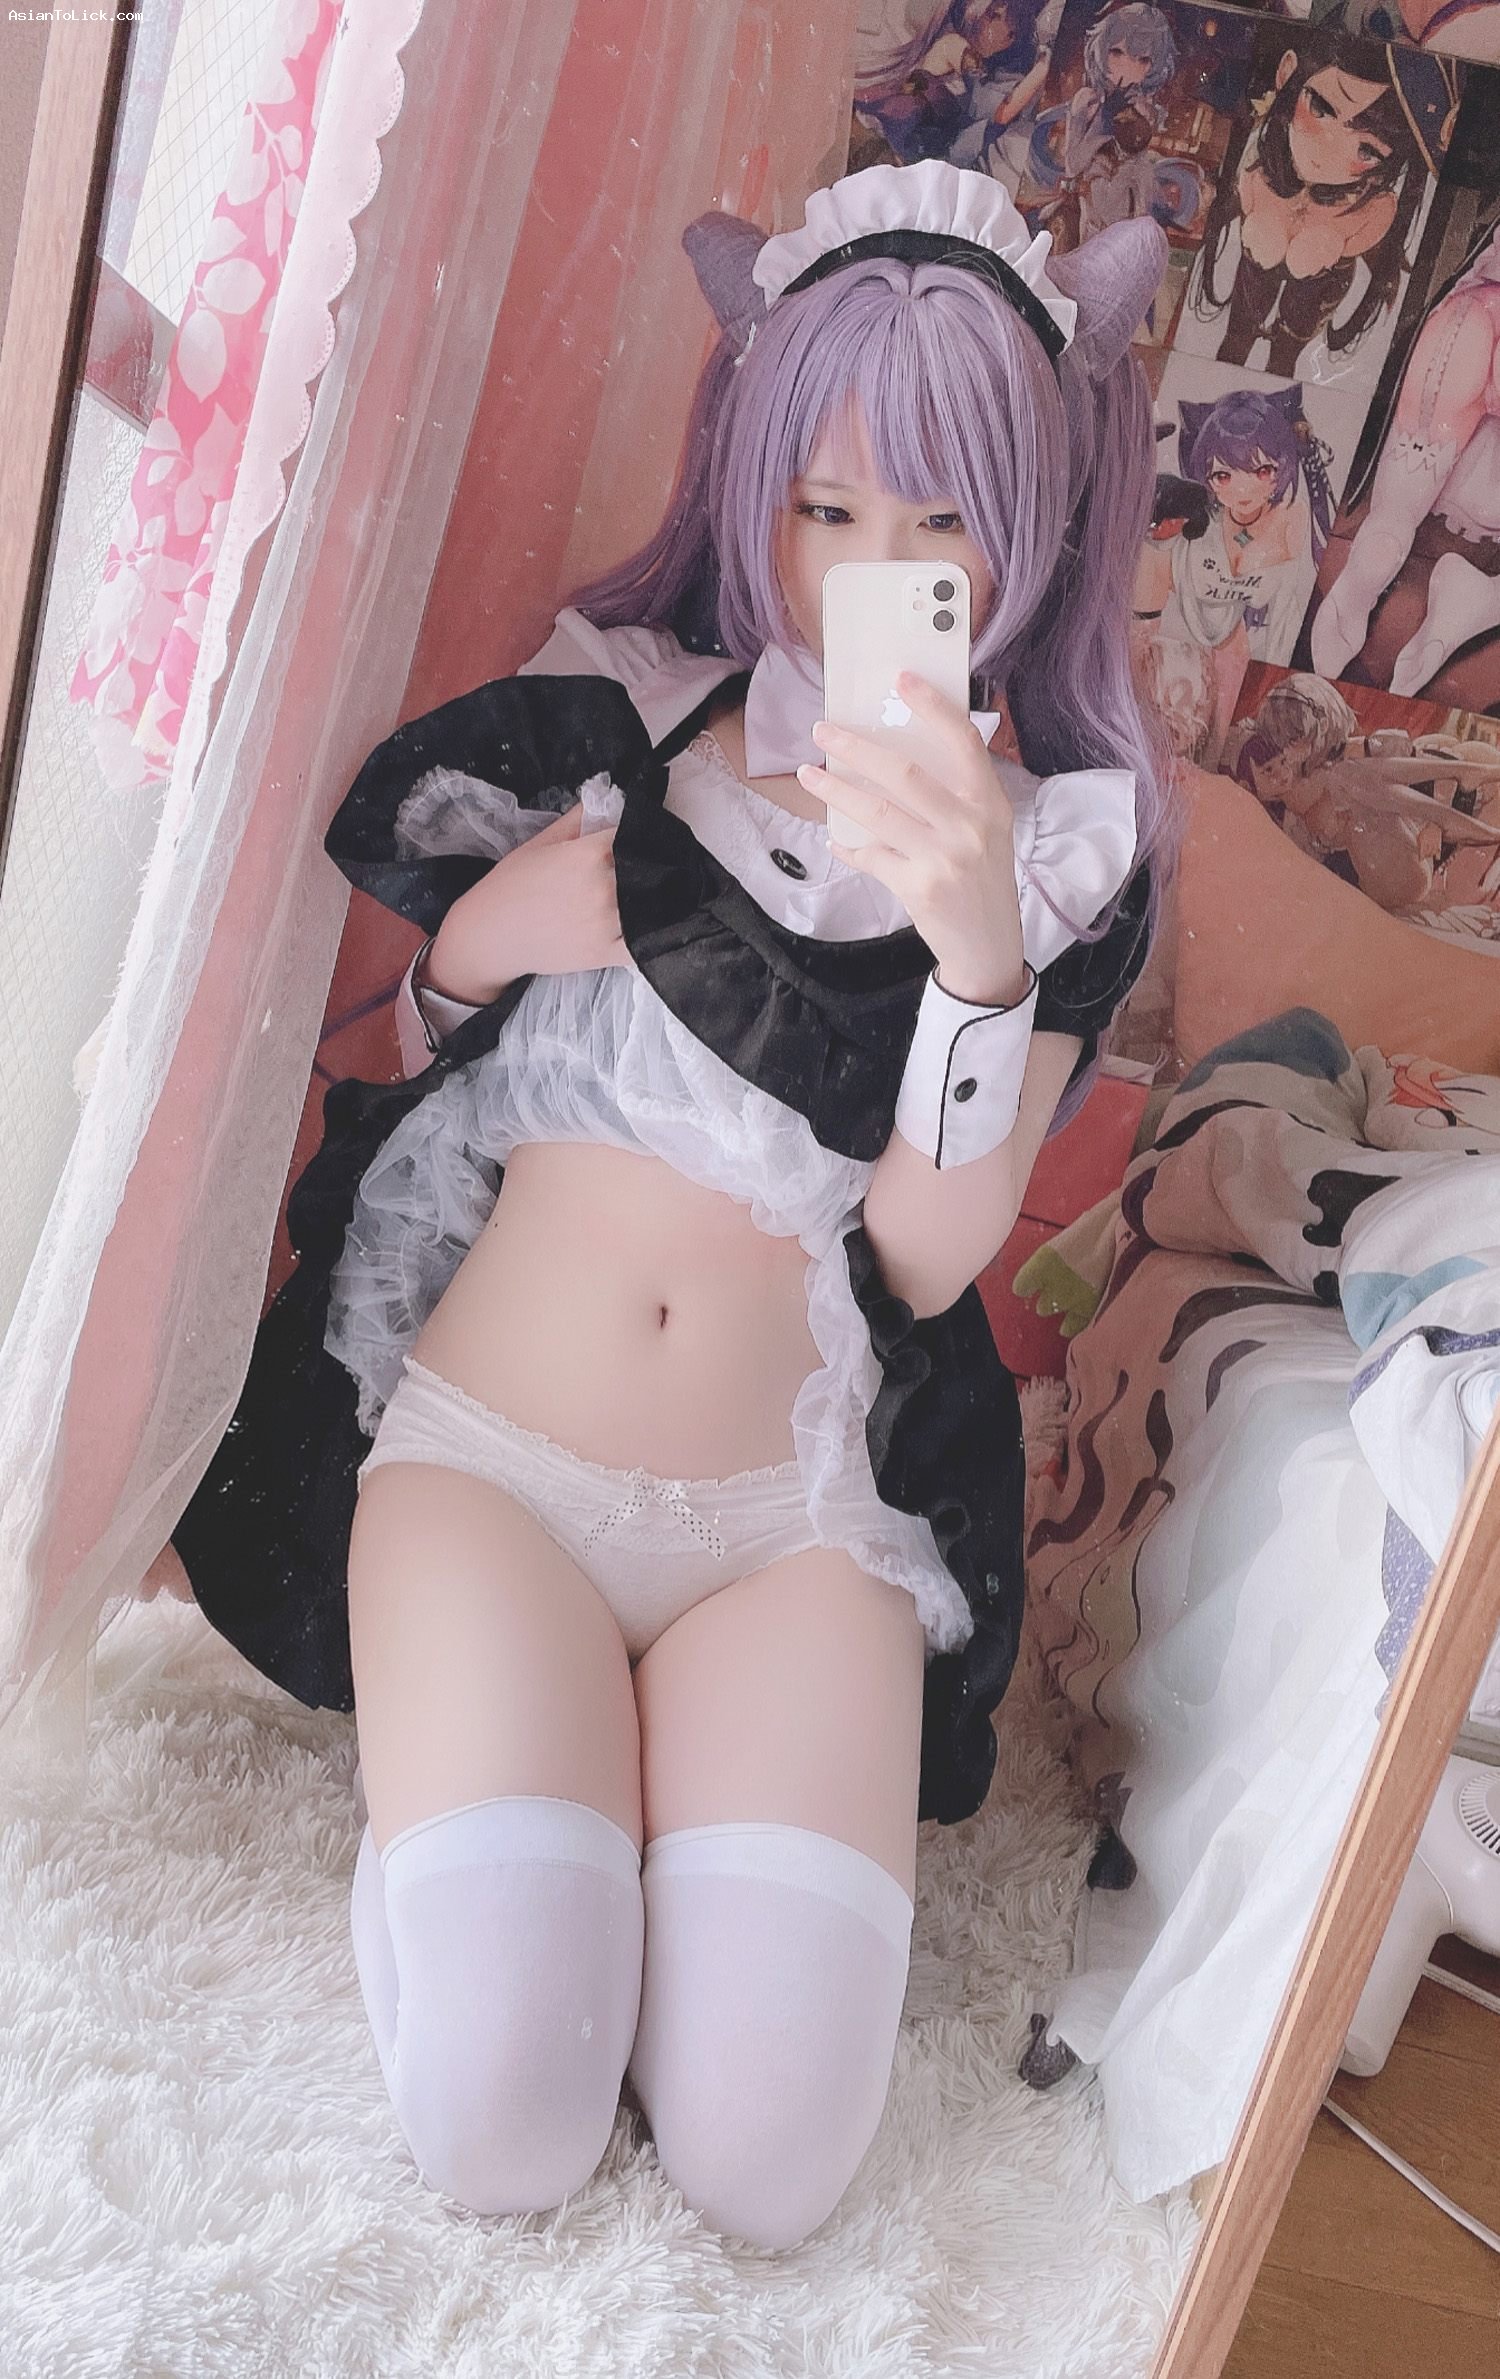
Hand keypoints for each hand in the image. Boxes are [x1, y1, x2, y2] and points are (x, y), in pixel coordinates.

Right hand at [429, 808, 631, 999]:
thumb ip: (579, 818)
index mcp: (589, 854)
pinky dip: (651, 931)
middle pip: (648, 869)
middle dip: (648, 864)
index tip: (639, 837)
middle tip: (644, 866)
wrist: (490, 935)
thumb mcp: (542, 841)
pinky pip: (644, 941)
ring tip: (646, 893)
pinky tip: (645, 921)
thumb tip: (610, 799)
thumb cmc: (511, 885)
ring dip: (652, 896)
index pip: (635, 835)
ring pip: (651, 903)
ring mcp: (608, 924)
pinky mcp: (607, 954)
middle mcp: (604, 888)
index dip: (640, 834)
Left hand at [800, 671, 1027, 1005]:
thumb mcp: (985, 831)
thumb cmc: (982, 880)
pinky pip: (871, 856)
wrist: (989, 947)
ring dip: (836, 791)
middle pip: (905, 773)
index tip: (901, 679)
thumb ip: (953, 796)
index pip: (963, 742)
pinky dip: (848, 846)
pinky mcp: (920, 888)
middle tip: (823, 732)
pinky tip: (836, 840)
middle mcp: (970, 826)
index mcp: (989, 803)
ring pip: (878, 812)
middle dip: (857, 748)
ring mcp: (945, 858)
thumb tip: (894, 756)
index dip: (932, 707)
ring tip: (809, 774)